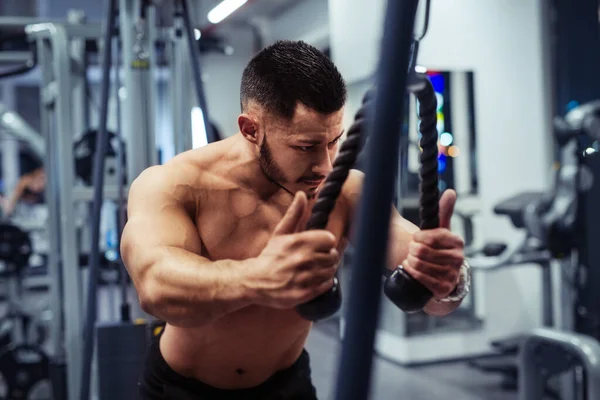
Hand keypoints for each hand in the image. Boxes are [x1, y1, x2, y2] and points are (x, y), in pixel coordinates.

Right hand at [249, 191, 339, 308]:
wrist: (254, 281)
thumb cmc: (270, 256)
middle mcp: (302, 259)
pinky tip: (314, 279)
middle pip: (333, 256)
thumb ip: (294, 213)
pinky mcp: (304, 293)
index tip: (320, 245)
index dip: (326, 242)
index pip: (330, 239)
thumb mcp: (280, 232)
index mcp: (298, 242)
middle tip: (318, 258)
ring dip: (326, 269)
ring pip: (331, 270)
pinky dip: (324, 282)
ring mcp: (304, 277)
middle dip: (328, 256)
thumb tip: (302, 194)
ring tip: (315, 269)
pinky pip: (326, 285)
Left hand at [401, 189, 464, 298]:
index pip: (432, 236)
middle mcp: (458, 258)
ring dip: (410, 262)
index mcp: (457, 241)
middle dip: (412, 250)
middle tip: (412, 251)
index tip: (415, 238)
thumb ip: (444, 211)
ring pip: (420, 264)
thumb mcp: (440, 230)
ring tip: (411, 260)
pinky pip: (421, 278)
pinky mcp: (444, 288)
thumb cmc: (437, 250)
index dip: (418, 237)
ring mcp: (452, 274)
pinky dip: (412, 272)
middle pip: (423, 251)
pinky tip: (411, 269)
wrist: (440, 277)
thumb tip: (451, 192)